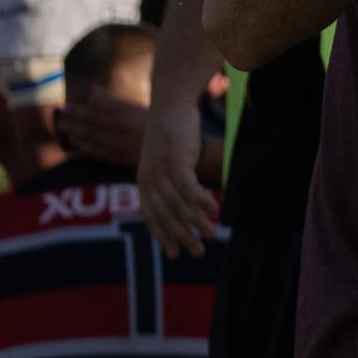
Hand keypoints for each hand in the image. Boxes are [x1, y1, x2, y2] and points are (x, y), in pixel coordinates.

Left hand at [54, 87, 147, 167]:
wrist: (169, 148)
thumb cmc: (152, 123)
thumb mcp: (135, 108)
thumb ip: (112, 101)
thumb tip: (92, 89)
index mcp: (127, 112)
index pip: (96, 109)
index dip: (79, 108)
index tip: (66, 106)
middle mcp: (121, 126)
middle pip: (91, 121)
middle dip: (73, 118)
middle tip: (60, 114)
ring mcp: (119, 143)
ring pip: (91, 136)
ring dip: (74, 130)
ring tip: (62, 126)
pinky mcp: (119, 158)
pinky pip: (96, 151)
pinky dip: (83, 146)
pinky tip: (74, 142)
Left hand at [137, 96, 220, 257]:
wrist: (170, 103)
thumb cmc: (171, 131)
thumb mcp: (164, 158)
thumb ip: (168, 178)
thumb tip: (182, 197)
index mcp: (144, 182)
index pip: (151, 216)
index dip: (163, 237)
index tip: (175, 254)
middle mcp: (149, 179)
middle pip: (166, 215)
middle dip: (182, 236)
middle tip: (199, 251)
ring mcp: (161, 169)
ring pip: (178, 204)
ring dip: (196, 221)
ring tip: (212, 233)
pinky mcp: (176, 158)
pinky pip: (187, 185)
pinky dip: (199, 200)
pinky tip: (213, 208)